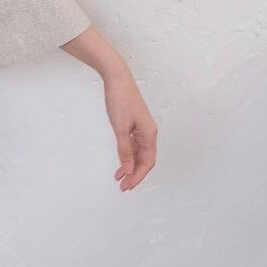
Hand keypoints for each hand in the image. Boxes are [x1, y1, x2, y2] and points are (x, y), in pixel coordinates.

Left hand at [102, 70, 156, 190]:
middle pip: (145, 160)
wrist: (116, 79)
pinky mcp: (135, 125)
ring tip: (119, 178)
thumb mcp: (120, 128)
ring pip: (139, 154)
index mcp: (149, 134)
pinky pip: (134, 146)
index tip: (128, 186)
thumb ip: (125, 150)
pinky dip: (127, 156)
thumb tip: (128, 169)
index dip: (138, 176)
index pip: (147, 162)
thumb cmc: (120, 100)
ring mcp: (142, 129)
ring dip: (130, 167)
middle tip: (122, 187)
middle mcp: (149, 133)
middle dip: (134, 175)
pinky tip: (121, 163)